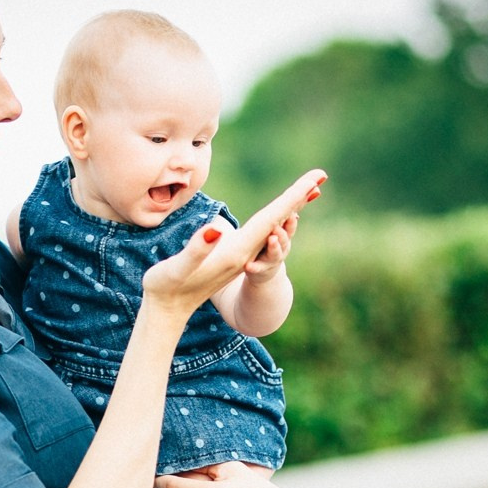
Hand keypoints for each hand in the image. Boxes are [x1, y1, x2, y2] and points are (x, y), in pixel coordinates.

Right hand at [142, 170, 325, 317]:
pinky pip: (262, 233)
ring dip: (290, 208)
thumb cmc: (166, 288)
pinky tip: (281, 214)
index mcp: (236, 252)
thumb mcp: (177, 269)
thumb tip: (216, 230)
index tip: (313, 180)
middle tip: (321, 176)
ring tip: (311, 190)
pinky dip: (276, 220)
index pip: (270, 220)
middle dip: (298, 197)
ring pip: (273, 227)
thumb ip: (197, 250)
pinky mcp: (234, 257)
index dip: (291, 198)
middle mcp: (244, 254)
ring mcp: (240, 257)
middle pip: (278, 221)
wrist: (167, 312)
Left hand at [243, 212, 296, 285]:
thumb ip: (284, 219)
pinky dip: (254, 267)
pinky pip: (258, 268)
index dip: (291, 222)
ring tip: (271, 240)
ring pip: (275, 254)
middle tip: (277, 228)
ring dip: (274, 247)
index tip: (291, 215)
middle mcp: (281, 248)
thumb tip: (303, 196)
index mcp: (284, 237)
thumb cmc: (271, 246)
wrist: (266, 273)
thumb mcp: (279, 233)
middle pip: (284, 240)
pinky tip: (248, 266)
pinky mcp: (261, 269)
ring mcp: (272, 260)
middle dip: (282, 234)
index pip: (290, 228)